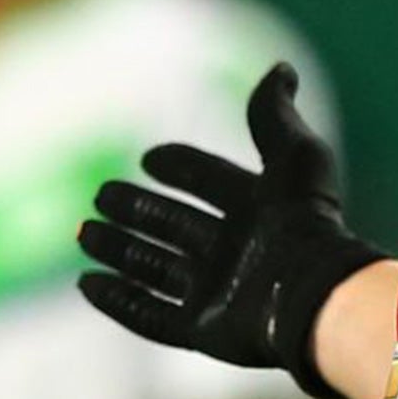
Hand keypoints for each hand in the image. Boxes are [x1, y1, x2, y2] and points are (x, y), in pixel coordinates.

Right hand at [77, 63, 384, 398]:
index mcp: (257, 210)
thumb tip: (281, 67)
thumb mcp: (294, 157)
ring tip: (84, 233)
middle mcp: (235, 251)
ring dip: (119, 251)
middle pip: (173, 225)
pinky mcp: (204, 331)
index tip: (148, 159)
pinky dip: (120, 302)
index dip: (180, 167)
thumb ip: (273, 115)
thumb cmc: (305, 221)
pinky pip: (152, 316)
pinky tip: (88, 284)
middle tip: (100, 196)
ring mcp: (218, 293)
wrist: (314, 292)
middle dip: (136, 210)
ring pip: (156, 267)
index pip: (207, 180)